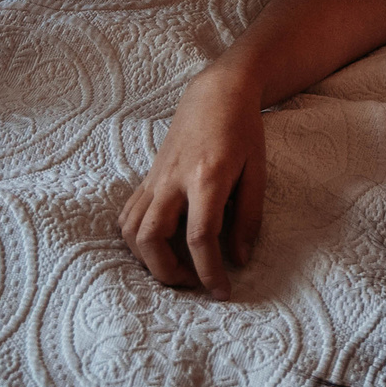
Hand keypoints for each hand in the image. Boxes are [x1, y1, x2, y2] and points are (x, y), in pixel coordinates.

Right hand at [120, 62, 265, 296]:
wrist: (216, 94)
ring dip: (146, 259)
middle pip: (152, 239)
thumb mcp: (257, 171)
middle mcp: (174, 180)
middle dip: (168, 273)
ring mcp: (155, 178)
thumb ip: (248, 217)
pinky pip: (128, 214)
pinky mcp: (147, 177)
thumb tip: (239, 259)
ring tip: (174, 268)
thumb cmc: (243, 130)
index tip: (223, 292)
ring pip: (131, 230)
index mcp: (207, 178)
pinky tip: (156, 245)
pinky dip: (135, 238)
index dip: (210, 272)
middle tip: (193, 282)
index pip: (201, 237)